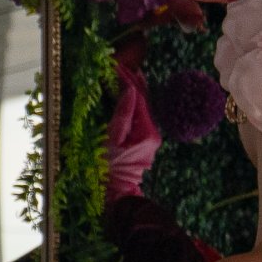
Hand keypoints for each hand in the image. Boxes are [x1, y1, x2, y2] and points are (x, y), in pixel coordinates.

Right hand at [104, 61, 161, 201]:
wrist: (114, 195)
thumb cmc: (108, 170)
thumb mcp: (112, 140)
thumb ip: (122, 114)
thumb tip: (129, 91)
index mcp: (147, 132)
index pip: (138, 99)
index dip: (128, 81)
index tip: (117, 66)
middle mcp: (153, 134)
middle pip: (143, 102)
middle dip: (133, 83)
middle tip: (123, 65)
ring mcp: (149, 139)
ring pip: (142, 109)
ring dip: (133, 91)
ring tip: (127, 73)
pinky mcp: (143, 143)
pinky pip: (138, 117)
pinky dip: (132, 104)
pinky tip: (128, 94)